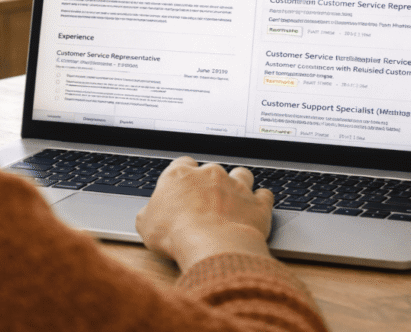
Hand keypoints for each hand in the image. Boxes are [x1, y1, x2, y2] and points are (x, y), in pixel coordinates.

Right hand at [136, 157, 274, 271]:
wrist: (212, 245)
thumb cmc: (176, 234)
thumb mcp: (146, 226)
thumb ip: (148, 214)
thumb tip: (147, 215)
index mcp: (180, 175)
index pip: (182, 164)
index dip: (184, 175)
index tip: (184, 187)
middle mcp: (210, 174)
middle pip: (212, 169)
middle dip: (211, 182)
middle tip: (207, 201)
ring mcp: (236, 186)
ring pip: (242, 174)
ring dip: (239, 184)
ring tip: (235, 199)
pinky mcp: (257, 203)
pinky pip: (264, 195)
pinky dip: (261, 201)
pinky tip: (257, 209)